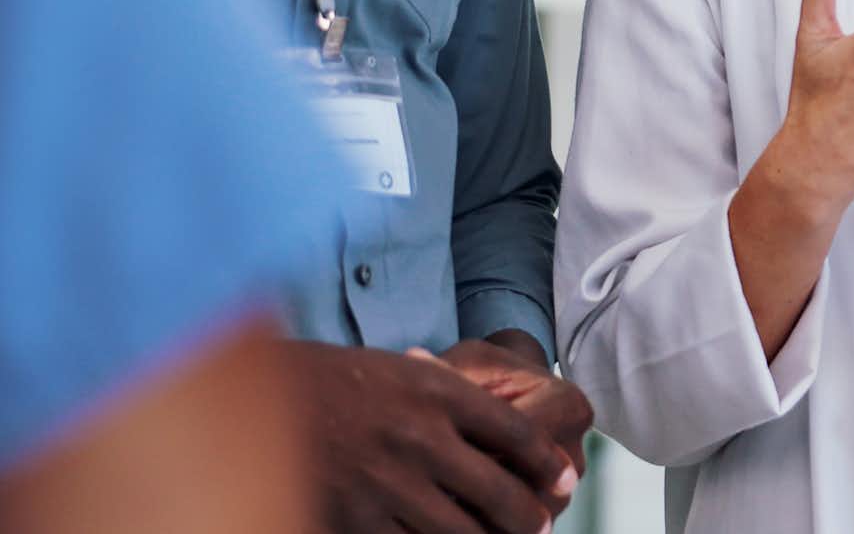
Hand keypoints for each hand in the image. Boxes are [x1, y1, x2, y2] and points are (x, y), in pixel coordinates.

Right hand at [281, 340, 575, 533]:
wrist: (253, 402)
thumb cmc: (335, 382)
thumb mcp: (403, 372)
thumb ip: (457, 396)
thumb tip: (514, 426)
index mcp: (437, 392)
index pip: (515, 434)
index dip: (546, 463)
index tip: (564, 480)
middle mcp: (419, 437)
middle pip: (499, 489)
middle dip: (529, 514)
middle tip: (542, 524)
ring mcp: (388, 482)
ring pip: (462, 530)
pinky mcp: (356, 519)